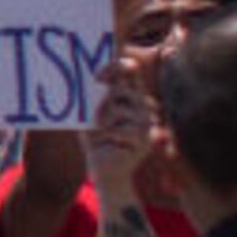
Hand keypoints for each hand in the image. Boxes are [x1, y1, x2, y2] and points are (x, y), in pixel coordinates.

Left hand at [83, 54, 158, 177]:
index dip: (121, 67)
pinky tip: (107, 144)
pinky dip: (107, 137)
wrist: (104, 170)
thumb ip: (94, 99)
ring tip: (99, 134)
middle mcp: (142, 111)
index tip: (101, 68)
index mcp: (131, 102)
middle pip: (125, 91)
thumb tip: (92, 80)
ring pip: (121, 111)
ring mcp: (146, 126)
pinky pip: (122, 131)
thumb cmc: (97, 141)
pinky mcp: (144, 142)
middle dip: (104, 101)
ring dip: (102, 122)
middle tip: (93, 116)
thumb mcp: (91, 117)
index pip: (131, 77)